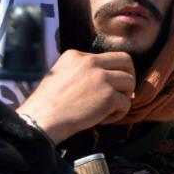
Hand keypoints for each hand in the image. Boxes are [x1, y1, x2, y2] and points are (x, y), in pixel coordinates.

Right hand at [16, 50, 134, 143]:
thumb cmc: (50, 102)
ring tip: (108, 108)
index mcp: (77, 55)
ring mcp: (101, 78)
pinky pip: (126, 103)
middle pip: (126, 61)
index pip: (109, 57)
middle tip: (120, 92)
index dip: (112, 72)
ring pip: (130, 82)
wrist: (44, 118)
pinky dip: (118, 114)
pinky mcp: (109, 96)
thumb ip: (84, 70)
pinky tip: (102, 119)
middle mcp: (91, 62)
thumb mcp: (62, 73)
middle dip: (128, 77)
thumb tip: (110, 75)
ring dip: (123, 97)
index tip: (105, 87)